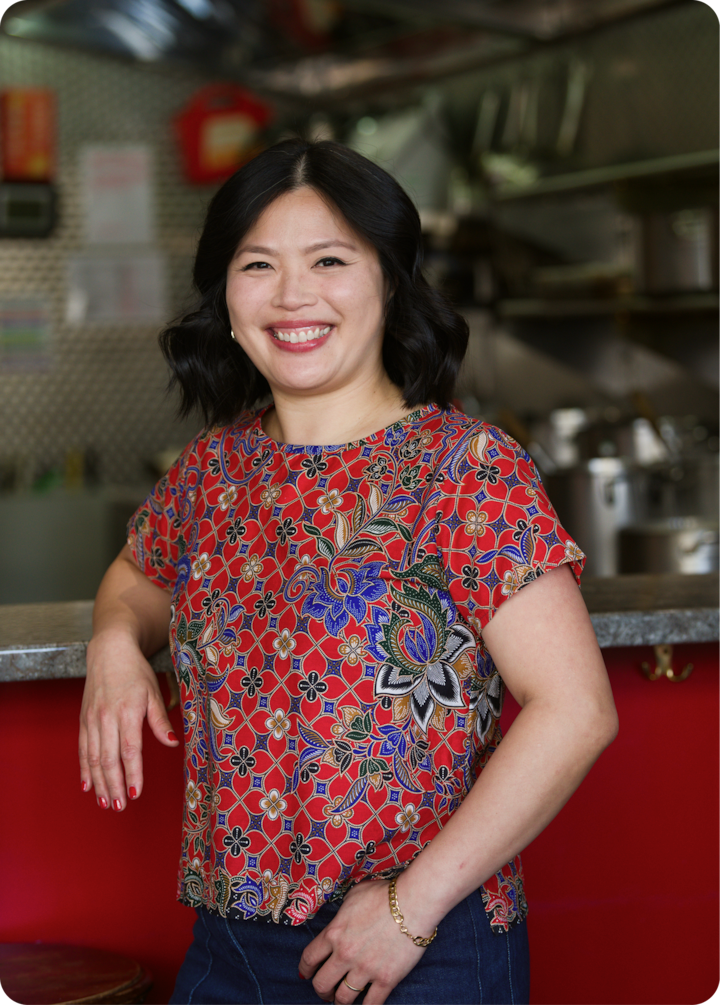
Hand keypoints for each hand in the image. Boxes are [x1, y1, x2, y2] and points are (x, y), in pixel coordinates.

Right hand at [79, 629, 178, 810]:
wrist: (109, 651)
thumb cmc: (136, 671)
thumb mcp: (154, 692)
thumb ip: (160, 720)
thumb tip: (172, 742)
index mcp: (127, 712)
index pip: (130, 750)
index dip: (133, 773)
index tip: (136, 794)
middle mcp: (107, 718)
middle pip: (109, 759)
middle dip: (114, 785)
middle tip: (119, 807)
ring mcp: (92, 720)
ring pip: (93, 757)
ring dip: (99, 782)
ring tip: (105, 802)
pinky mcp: (83, 720)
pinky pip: (82, 749)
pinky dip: (84, 769)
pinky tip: (88, 785)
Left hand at [299, 879, 429, 1003]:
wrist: (412, 903)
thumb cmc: (384, 895)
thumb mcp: (355, 895)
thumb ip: (343, 911)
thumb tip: (341, 917)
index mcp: (334, 933)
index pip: (309, 958)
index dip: (305, 970)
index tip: (306, 974)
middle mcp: (345, 954)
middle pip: (321, 984)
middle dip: (321, 990)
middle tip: (326, 990)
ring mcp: (364, 970)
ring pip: (343, 998)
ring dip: (340, 1001)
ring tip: (343, 999)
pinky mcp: (385, 980)